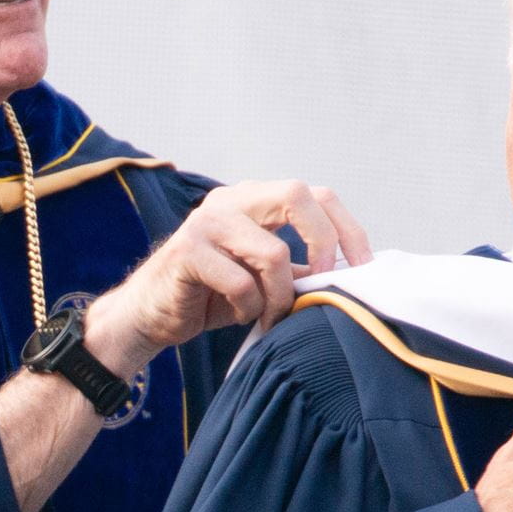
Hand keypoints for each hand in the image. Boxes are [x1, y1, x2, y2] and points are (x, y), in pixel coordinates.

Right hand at [81, 180, 371, 374]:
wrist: (149, 317)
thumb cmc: (209, 298)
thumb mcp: (263, 280)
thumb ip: (299, 268)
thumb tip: (352, 274)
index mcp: (253, 199)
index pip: (315, 194)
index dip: (347, 228)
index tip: (363, 267)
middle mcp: (230, 200)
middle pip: (297, 195)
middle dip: (323, 243)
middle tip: (324, 284)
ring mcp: (206, 221)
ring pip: (274, 252)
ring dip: (280, 296)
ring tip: (270, 316)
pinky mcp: (187, 251)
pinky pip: (241, 282)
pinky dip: (249, 308)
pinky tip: (239, 315)